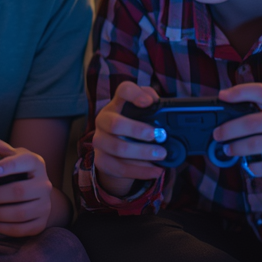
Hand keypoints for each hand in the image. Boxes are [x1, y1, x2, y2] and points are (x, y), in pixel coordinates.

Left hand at [0, 138, 64, 236]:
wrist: (36, 190)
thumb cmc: (18, 169)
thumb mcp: (7, 153)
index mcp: (36, 163)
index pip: (25, 162)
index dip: (9, 166)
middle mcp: (44, 184)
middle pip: (20, 191)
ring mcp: (45, 205)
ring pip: (22, 213)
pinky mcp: (41, 222)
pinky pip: (23, 229)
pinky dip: (5, 228)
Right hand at [90, 82, 166, 197]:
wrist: (116, 154)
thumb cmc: (134, 129)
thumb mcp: (143, 115)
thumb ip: (154, 106)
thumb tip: (160, 106)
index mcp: (117, 104)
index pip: (123, 91)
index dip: (135, 94)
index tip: (149, 103)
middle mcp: (104, 120)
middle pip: (115, 123)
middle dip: (137, 130)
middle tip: (157, 136)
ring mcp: (100, 141)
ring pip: (118, 148)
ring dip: (142, 153)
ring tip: (161, 155)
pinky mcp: (101, 161)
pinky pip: (119, 168)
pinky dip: (140, 171)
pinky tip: (155, 170)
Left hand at [212, 84, 261, 185]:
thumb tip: (227, 115)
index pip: (261, 92)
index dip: (239, 92)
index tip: (221, 96)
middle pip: (251, 123)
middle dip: (228, 129)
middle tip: (217, 135)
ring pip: (254, 145)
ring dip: (235, 148)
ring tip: (228, 149)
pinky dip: (250, 167)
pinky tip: (247, 165)